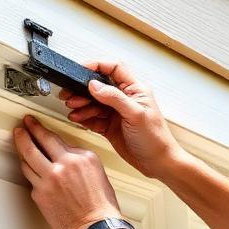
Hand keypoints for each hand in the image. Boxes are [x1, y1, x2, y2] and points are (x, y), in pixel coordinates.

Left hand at [12, 114, 122, 228]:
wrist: (96, 228)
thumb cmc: (101, 206)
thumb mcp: (96, 172)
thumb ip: (78, 159)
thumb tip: (63, 153)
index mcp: (81, 157)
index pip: (54, 138)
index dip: (40, 129)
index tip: (34, 124)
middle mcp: (65, 165)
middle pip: (37, 142)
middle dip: (26, 131)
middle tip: (22, 126)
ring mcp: (50, 179)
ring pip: (27, 159)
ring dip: (21, 150)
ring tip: (19, 143)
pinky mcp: (40, 194)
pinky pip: (30, 179)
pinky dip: (29, 173)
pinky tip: (28, 169)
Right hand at [59, 60, 184, 178]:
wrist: (158, 163)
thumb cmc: (156, 139)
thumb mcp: (135, 114)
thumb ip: (114, 98)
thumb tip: (94, 85)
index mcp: (135, 89)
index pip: (114, 68)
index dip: (96, 65)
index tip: (80, 70)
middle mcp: (125, 99)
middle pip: (99, 86)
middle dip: (83, 89)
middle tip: (69, 95)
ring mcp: (116, 113)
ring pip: (94, 103)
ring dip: (81, 105)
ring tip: (73, 109)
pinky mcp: (110, 127)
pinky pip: (93, 118)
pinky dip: (84, 118)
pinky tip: (78, 118)